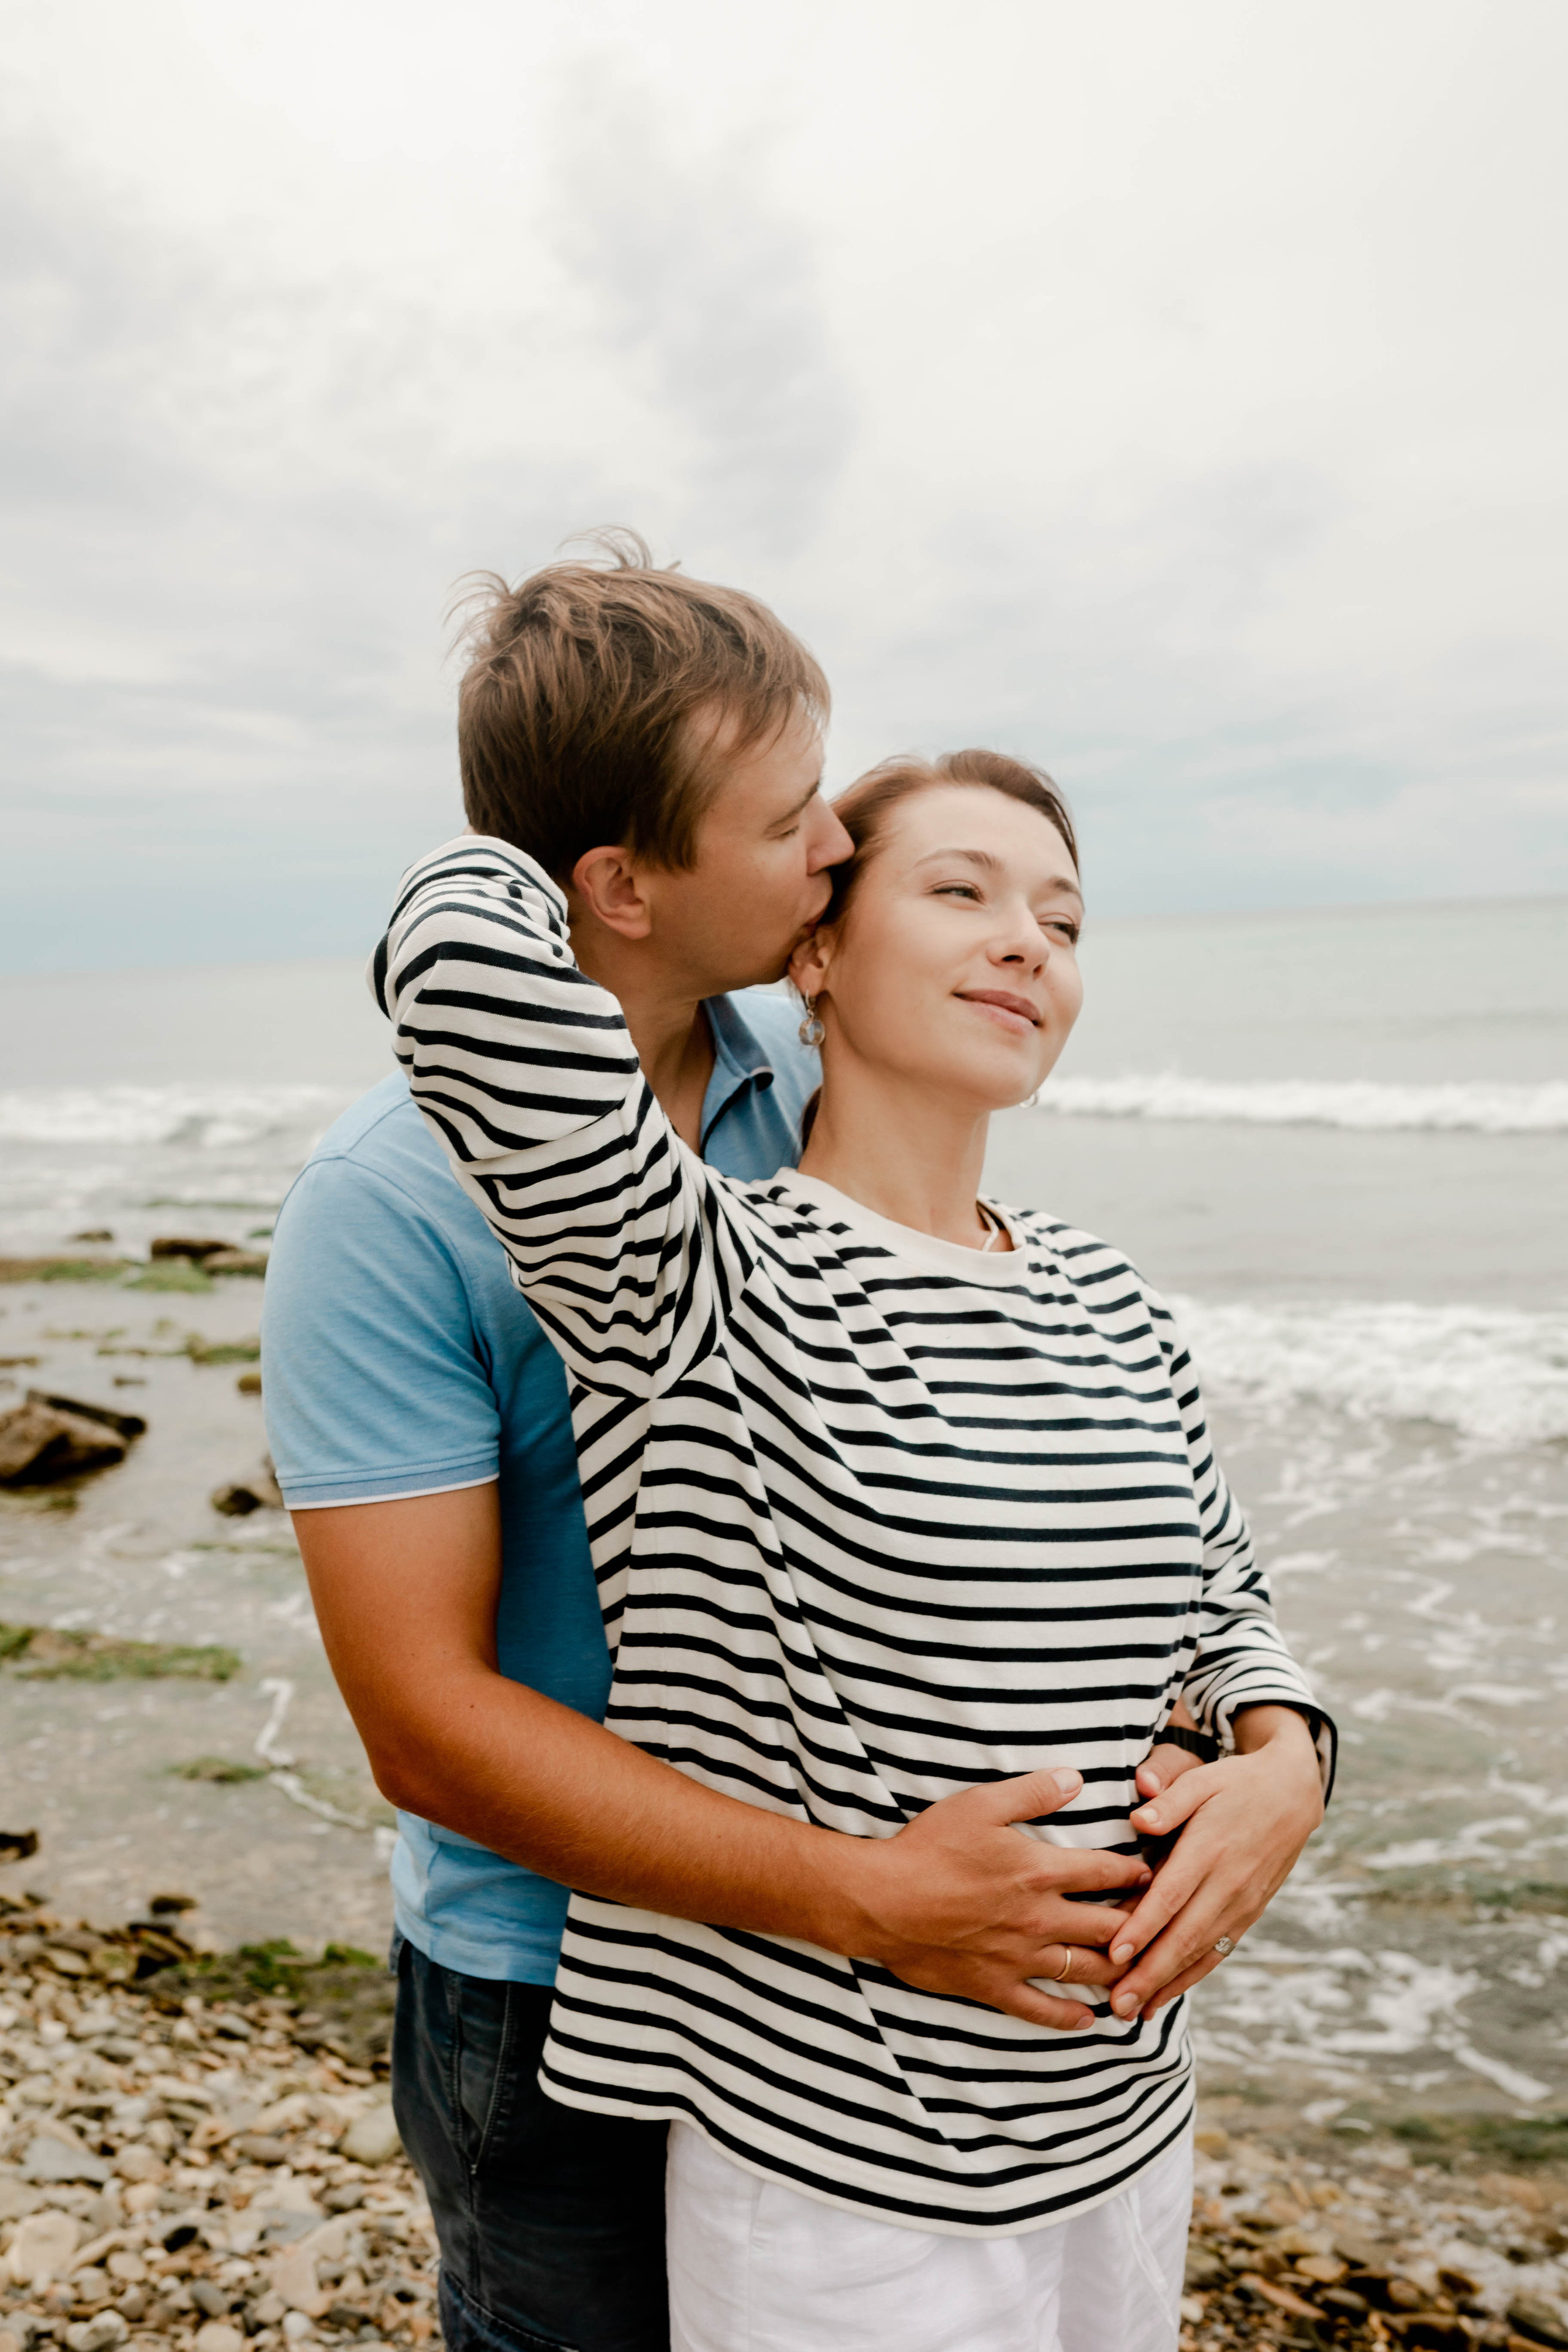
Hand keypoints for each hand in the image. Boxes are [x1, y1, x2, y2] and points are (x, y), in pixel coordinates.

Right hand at [844, 1767, 1152, 2031]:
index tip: (1155, 1874)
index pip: (1105, 1873)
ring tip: (1139, 1969)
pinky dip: (1070, 2018)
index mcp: (1039, 1871)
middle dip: (1142, 1926)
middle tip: (1161, 1926)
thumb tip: (1077, 1778)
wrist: (882, 1900)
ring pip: (1085, 1970)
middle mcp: (1040, 1918)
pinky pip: (1042, 2011)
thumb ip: (1033, 1792)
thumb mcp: (981, 1804)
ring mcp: (1019, 1958)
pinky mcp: (995, 1987)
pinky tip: (1089, 2018)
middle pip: (1109, 1927)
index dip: (1136, 1873)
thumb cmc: (929, 1847)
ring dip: (1117, 1971)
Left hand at [1104, 1707, 1323, 2019]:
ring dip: (1168, 1984)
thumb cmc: (1234, 1783)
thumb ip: (1170, 1800)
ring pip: (1202, 1951)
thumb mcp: (1202, 1779)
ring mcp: (1242, 1903)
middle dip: (1150, 1973)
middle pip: (1185, 1935)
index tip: (1114, 1954)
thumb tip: (1139, 1820)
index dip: (1143, 1927)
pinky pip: (1219, 1951)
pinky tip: (1166, 1995)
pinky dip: (1192, 1976)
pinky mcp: (1250, 1914)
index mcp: (1210, 1848)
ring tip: (1135, 2012)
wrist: (1292, 1795)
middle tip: (1117, 2003)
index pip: (1171, 1896)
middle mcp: (1228, 1883)